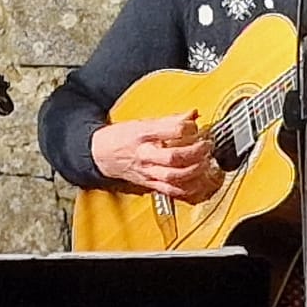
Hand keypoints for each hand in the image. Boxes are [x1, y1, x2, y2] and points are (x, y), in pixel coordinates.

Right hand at [90, 110, 224, 202]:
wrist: (101, 155)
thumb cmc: (121, 138)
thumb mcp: (143, 122)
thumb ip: (170, 119)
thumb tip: (193, 114)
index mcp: (144, 135)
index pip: (171, 130)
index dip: (189, 127)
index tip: (195, 126)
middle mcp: (146, 155)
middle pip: (174, 157)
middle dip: (196, 152)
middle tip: (206, 145)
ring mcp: (148, 172)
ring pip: (175, 177)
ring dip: (195, 171)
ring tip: (204, 162)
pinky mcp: (150, 185)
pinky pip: (172, 191)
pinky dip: (188, 189)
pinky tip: (198, 182)